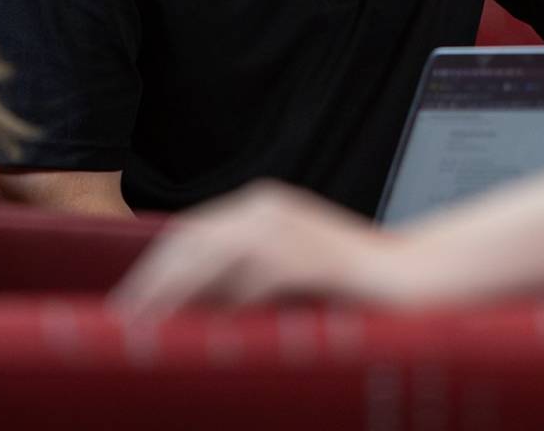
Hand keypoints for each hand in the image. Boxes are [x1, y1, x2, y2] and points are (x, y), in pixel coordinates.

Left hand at [111, 179, 403, 313]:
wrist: (423, 279)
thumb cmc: (353, 288)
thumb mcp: (286, 274)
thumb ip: (241, 279)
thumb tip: (182, 312)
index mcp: (261, 206)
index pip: (187, 237)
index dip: (151, 275)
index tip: (123, 313)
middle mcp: (270, 208)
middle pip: (190, 243)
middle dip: (151, 286)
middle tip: (120, 330)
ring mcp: (294, 229)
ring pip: (213, 257)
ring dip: (175, 296)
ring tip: (147, 335)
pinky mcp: (317, 257)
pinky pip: (258, 280)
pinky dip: (229, 306)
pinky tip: (209, 336)